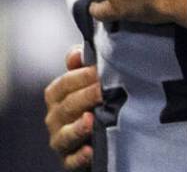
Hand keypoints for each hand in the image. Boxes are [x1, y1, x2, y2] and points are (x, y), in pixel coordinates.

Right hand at [44, 45, 98, 170]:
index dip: (81, 76)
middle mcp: (55, 118)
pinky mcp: (70, 160)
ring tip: (92, 120)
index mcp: (58, 96)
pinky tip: (90, 150)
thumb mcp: (89, 81)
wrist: (101, 135)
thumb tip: (76, 53)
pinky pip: (71, 160)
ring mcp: (61, 140)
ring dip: (78, 128)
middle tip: (105, 90)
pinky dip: (80, 156)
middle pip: (67, 106)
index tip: (101, 70)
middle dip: (86, 97)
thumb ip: (83, 66)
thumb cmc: (95, 101)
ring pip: (65, 135)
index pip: (65, 84)